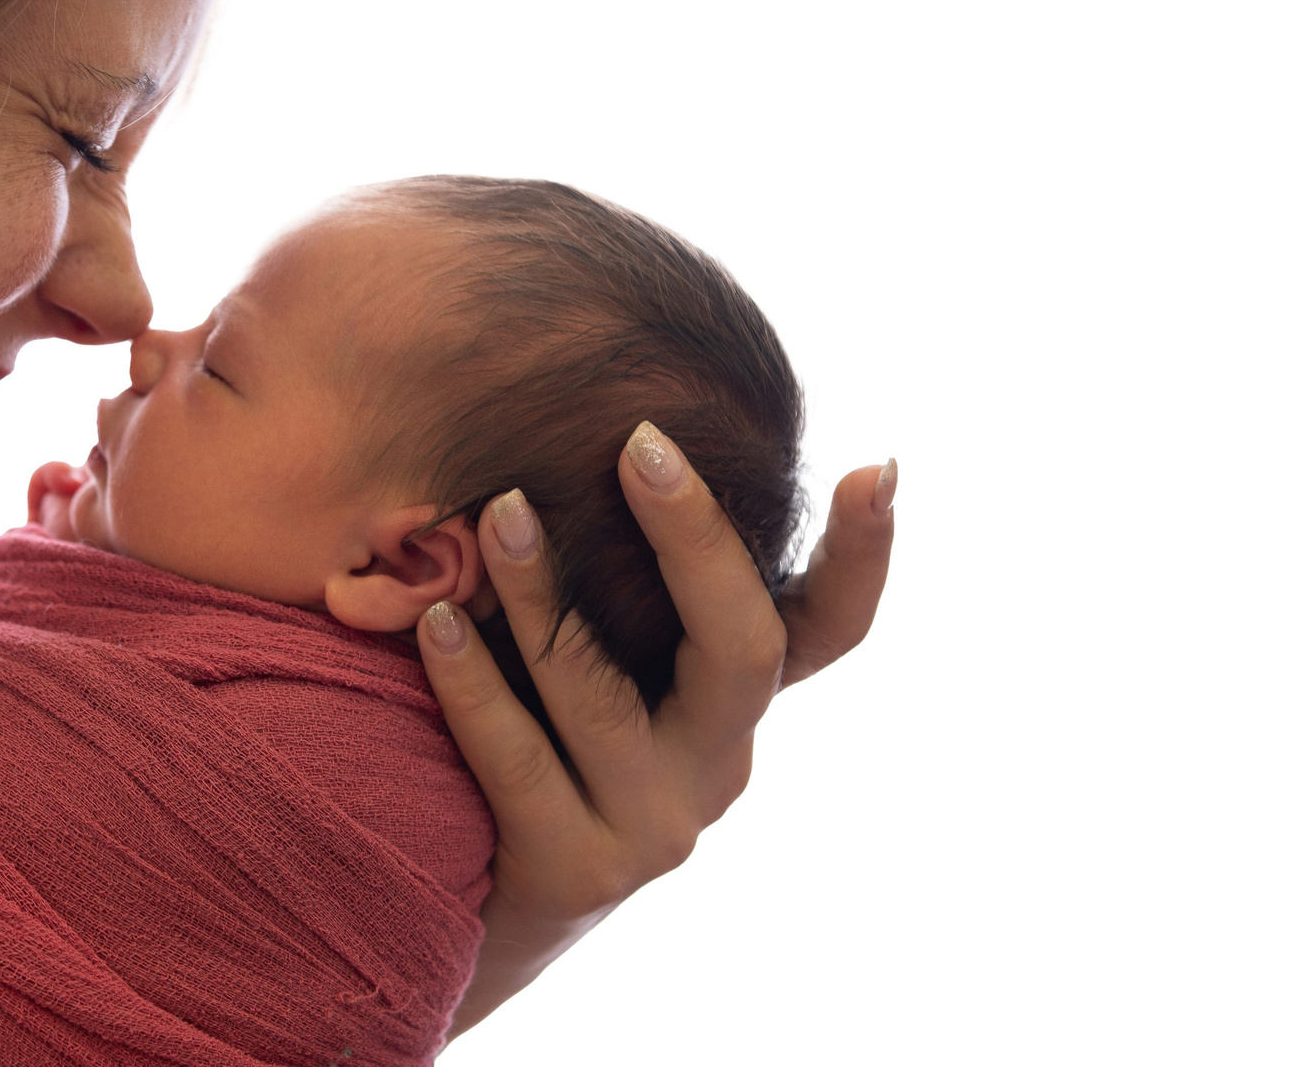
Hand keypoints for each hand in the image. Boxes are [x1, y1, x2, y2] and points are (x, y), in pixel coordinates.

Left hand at [418, 425, 895, 1032]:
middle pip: (745, 648)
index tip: (882, 466)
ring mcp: (654, 825)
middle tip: (642, 443)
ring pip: (605, 694)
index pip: (829, 630)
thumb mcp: (598, 660)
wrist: (464, 903)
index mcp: (731, 704)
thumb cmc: (529, 736)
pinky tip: (436, 622)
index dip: (865, 557)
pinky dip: (474, 683)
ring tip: (498, 509)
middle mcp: (717, 765)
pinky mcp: (575, 869)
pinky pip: (518, 760)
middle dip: (696, 537)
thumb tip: (598, 415)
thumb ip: (615, 580)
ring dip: (546, 591)